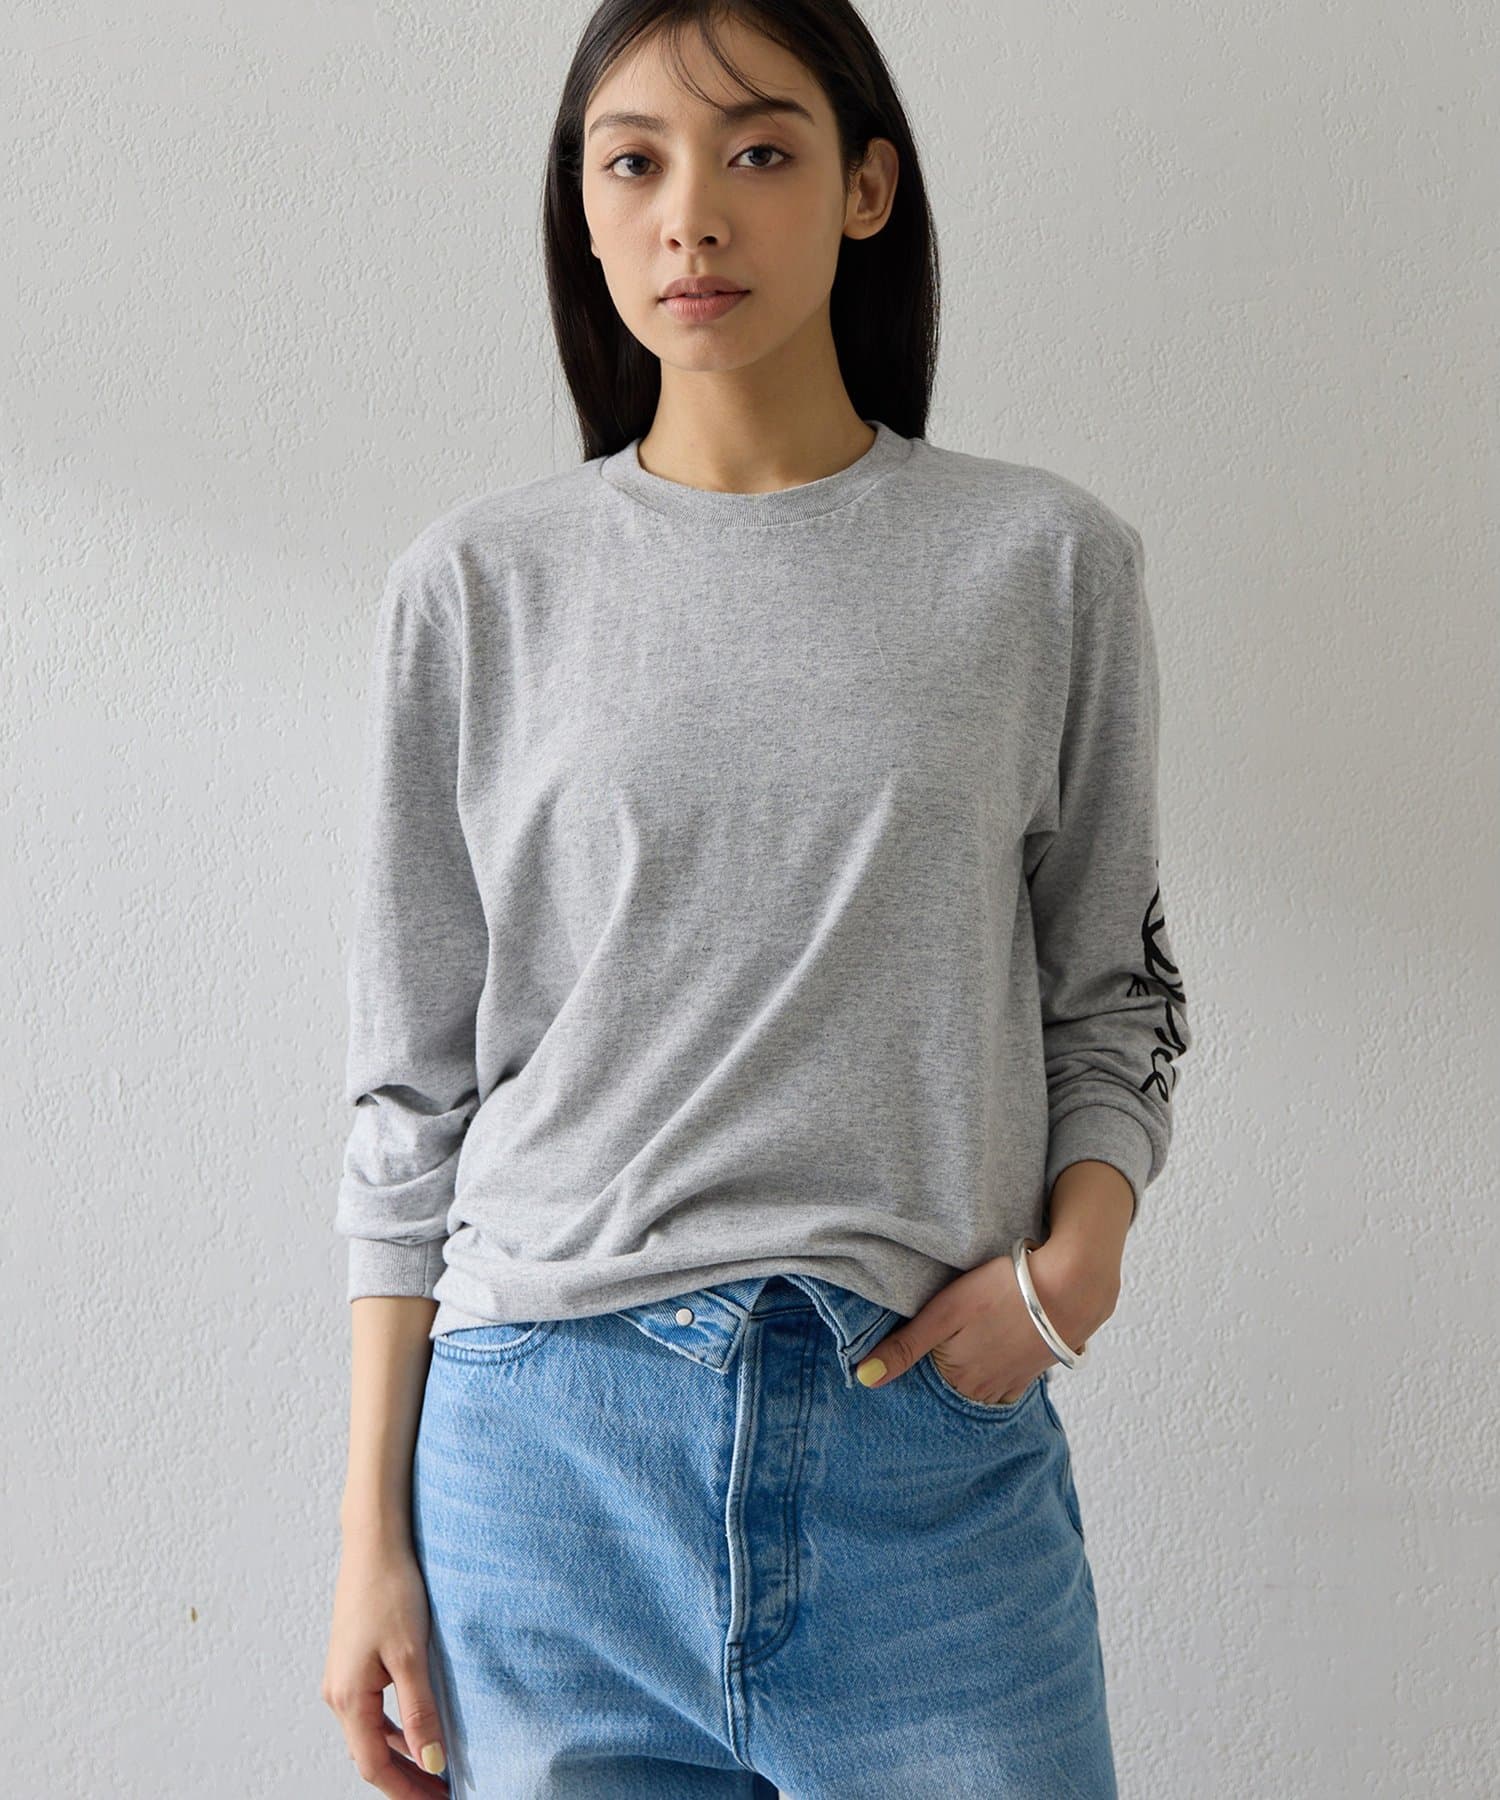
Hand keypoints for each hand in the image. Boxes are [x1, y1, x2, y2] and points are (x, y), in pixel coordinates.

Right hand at [322, 1533, 450, 1794]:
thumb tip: (430, 1762)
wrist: (373, 1543)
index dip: (407, 1791)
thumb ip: (419, 1712)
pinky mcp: (353, 1662)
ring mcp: (343, 1677)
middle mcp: (338, 1693)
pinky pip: (371, 1711)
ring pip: (370, 1734)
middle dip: (405, 1779)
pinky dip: (394, 1729)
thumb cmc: (390, 1591)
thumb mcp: (410, 1654)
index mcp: (348, 1697)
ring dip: (400, 1755)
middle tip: (442, 1792)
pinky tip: (418, 1727)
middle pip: (370, 1755)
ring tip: (436, 1768)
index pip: (375, 1766)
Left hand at [853, 1239, 1116, 1403]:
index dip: (913, 1366)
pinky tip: (991, 1355)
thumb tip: (864, 1380)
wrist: (1068, 1287)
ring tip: (962, 1351)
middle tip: (939, 1346)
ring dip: (968, 1376)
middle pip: (952, 1388)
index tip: (908, 1351)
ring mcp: (1012, 1383)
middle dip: (940, 1376)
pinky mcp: (1033, 1371)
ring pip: (979, 1387)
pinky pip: (1005, 1383)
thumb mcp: (943, 1313)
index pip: (924, 1385)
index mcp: (958, 1378)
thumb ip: (905, 1347)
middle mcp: (984, 1391)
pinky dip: (994, 1374)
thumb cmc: (1000, 1292)